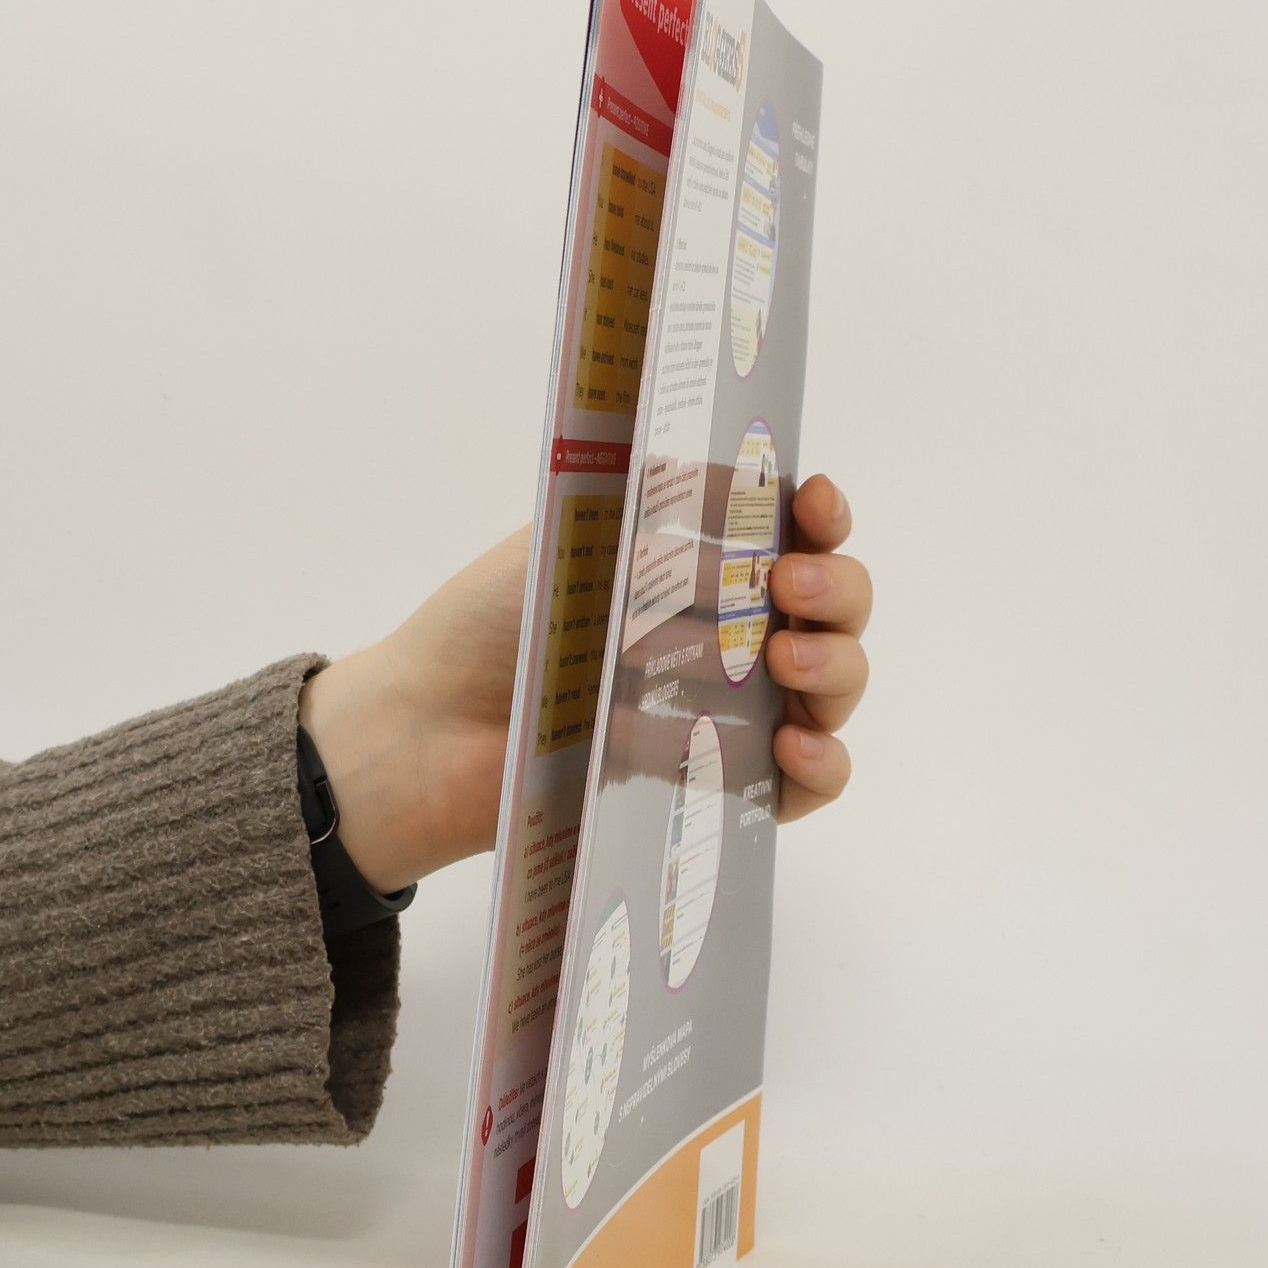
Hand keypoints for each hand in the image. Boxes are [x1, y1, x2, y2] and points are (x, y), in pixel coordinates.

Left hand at [300, 475, 868, 890]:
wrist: (430, 728)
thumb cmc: (494, 622)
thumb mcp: (573, 531)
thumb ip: (658, 500)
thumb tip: (748, 479)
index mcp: (702, 563)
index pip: (798, 532)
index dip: (824, 515)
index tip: (814, 504)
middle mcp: (733, 633)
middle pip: (837, 609)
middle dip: (837, 589)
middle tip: (788, 588)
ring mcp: (734, 714)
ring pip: (835, 688)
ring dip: (836, 667)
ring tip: (783, 661)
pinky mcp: (720, 788)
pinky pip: (804, 785)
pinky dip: (820, 765)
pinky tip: (792, 749)